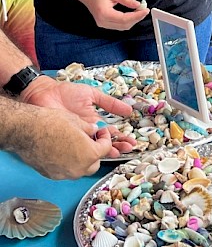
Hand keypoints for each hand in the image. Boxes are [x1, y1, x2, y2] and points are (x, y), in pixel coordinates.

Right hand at [15, 107, 115, 179]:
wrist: (25, 131)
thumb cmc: (49, 124)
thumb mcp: (76, 121)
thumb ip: (89, 128)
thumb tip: (93, 130)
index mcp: (90, 154)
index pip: (106, 149)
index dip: (105, 138)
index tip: (101, 133)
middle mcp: (79, 168)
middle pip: (96, 162)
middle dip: (96, 151)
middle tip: (91, 140)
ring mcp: (65, 173)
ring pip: (82, 169)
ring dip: (84, 159)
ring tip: (78, 146)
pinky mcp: (52, 175)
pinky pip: (67, 171)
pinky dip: (70, 163)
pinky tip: (64, 152)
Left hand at [21, 76, 136, 153]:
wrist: (43, 94)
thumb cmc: (65, 92)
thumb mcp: (92, 95)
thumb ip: (110, 103)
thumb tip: (129, 109)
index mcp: (95, 121)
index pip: (112, 133)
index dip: (122, 137)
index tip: (132, 142)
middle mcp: (88, 132)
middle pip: (106, 143)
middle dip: (119, 146)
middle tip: (128, 148)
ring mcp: (78, 137)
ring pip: (95, 148)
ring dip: (107, 151)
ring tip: (117, 153)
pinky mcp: (68, 141)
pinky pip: (81, 149)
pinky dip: (90, 152)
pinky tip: (99, 154)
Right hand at [80, 0, 149, 29]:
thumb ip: (126, 0)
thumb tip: (138, 5)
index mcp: (104, 14)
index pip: (125, 19)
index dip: (137, 16)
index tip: (145, 10)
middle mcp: (103, 22)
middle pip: (125, 25)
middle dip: (136, 18)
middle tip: (144, 10)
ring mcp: (103, 24)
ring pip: (123, 27)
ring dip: (133, 20)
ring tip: (139, 11)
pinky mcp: (105, 24)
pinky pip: (119, 25)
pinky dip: (127, 21)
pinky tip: (132, 14)